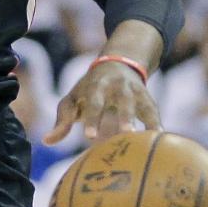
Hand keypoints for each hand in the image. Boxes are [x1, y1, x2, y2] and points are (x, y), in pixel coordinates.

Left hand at [44, 61, 161, 144]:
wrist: (116, 65)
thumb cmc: (87, 91)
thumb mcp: (72, 100)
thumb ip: (62, 120)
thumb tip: (46, 141)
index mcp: (97, 85)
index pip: (94, 102)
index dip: (92, 118)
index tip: (90, 136)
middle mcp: (118, 87)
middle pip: (123, 100)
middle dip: (125, 115)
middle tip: (126, 132)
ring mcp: (135, 92)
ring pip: (141, 105)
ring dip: (146, 119)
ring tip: (149, 137)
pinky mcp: (147, 99)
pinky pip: (153, 112)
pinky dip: (157, 124)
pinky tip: (161, 139)